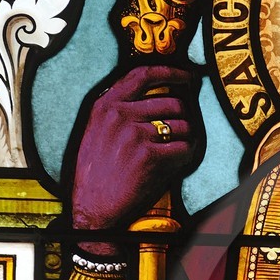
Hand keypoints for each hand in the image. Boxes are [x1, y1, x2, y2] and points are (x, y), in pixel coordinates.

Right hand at [70, 64, 200, 253]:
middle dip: (184, 118)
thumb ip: (118, 110)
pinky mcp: (149, 157)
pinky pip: (184, 149)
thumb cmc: (94, 172)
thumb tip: (155, 96)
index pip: (143, 74)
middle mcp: (120, 115)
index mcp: (106, 105)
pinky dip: (186, 157)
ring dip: (187, 139)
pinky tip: (176, 164)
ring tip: (177, 151)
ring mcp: (135, 135)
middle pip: (173, 103)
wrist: (91, 207)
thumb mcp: (95, 130)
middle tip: (183, 131)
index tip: (188, 76)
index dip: (172, 72)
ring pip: (183, 126)